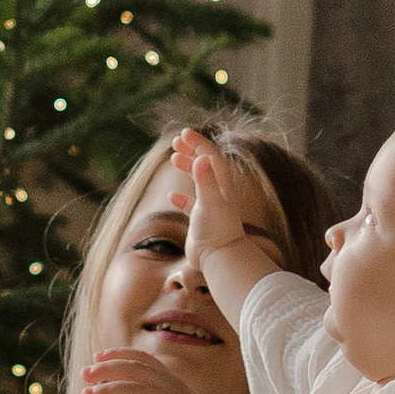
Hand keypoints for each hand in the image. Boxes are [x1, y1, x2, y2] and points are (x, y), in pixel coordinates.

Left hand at [81, 347, 242, 393]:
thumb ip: (148, 391)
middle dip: (107, 369)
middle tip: (84, 374)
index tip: (96, 357)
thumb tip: (116, 381)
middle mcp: (172, 389)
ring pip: (138, 391)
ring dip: (108, 390)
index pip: (143, 359)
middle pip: (136, 371)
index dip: (119, 354)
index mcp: (170, 381)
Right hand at [169, 127, 277, 280]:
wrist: (221, 259)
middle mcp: (218, 193)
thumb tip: (200, 158)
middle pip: (206, 165)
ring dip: (187, 168)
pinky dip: (181, 198)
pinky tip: (172, 196)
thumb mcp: (210, 203)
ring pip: (199, 181)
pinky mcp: (201, 221)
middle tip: (175, 142)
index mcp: (222, 185)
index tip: (183, 134)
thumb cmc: (218, 231)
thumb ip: (205, 181)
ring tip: (173, 158)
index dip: (199, 143)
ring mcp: (209, 207)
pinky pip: (191, 205)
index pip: (212, 156)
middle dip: (192, 151)